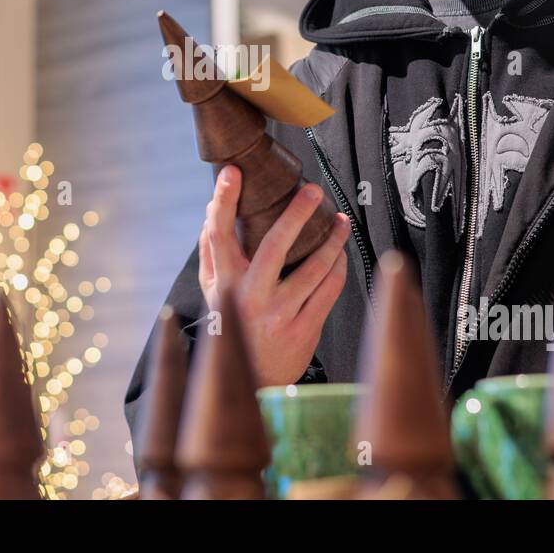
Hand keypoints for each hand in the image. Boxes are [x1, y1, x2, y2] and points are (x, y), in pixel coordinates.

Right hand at [198, 164, 350, 386]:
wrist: (253, 379)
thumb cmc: (234, 325)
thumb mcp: (213, 291)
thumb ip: (212, 252)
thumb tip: (214, 208)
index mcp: (224, 283)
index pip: (218, 234)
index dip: (223, 201)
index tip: (233, 173)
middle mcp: (250, 296)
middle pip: (275, 244)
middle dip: (296, 212)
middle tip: (313, 190)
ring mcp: (279, 314)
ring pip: (314, 267)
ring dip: (332, 239)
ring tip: (339, 221)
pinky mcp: (305, 329)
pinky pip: (329, 289)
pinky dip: (339, 266)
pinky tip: (341, 254)